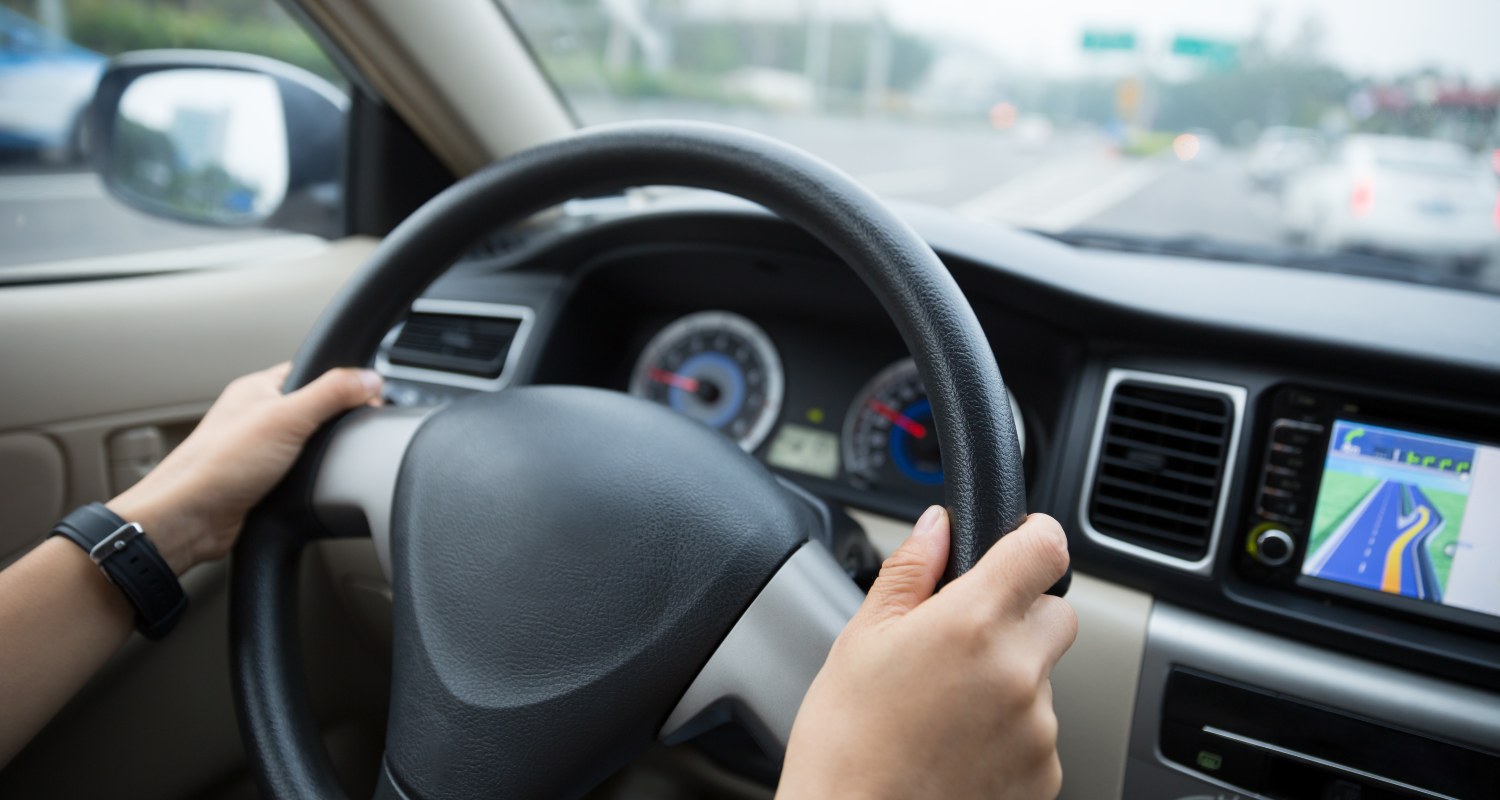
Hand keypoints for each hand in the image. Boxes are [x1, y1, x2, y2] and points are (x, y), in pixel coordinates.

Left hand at [107, 363, 382, 575]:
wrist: (189, 520)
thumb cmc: (219, 465)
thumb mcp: (287, 418)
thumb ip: (332, 394)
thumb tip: (370, 378)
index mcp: (257, 388)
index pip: (313, 371)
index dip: (344, 381)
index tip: (370, 397)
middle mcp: (256, 416)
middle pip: (315, 408)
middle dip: (337, 421)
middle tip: (353, 432)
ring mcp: (258, 449)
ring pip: (307, 443)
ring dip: (322, 453)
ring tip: (330, 460)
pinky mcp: (261, 480)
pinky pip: (299, 471)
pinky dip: (310, 477)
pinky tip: (314, 484)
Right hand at [778, 507, 1076, 798]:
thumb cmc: (846, 742)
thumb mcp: (861, 639)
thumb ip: (909, 572)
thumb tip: (936, 527)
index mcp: (973, 622)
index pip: (1045, 548)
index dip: (1031, 539)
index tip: (1014, 549)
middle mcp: (1018, 671)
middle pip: (1056, 615)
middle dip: (1019, 617)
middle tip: (961, 643)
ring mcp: (1038, 729)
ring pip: (1043, 678)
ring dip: (1009, 681)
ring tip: (943, 710)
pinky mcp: (1045, 775)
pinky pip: (1039, 734)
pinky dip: (1008, 734)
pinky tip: (956, 745)